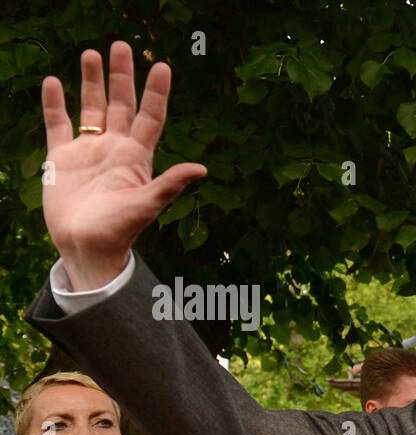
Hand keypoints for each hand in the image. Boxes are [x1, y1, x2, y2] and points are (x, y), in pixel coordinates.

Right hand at [41, 41, 205, 289]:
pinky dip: (54, 103)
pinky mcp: (62, 158)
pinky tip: (54, 82)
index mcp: (137, 157)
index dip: (156, 92)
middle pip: (121, 104)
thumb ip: (170, 184)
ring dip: (92, 81)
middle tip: (124, 45)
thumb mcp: (147, 205)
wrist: (87, 247)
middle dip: (122, 76)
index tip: (162, 66)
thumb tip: (201, 169)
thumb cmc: (119, 231)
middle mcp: (114, 149)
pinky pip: (58, 124)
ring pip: (91, 107)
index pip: (150, 116)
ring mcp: (88, 151)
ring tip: (92, 53)